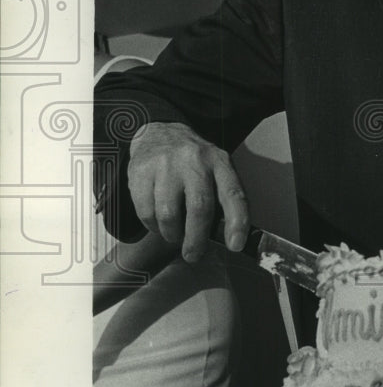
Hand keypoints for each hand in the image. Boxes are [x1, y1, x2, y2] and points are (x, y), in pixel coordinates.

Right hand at [127, 122, 248, 261]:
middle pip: (199, 208)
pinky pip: (146, 211)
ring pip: (169, 214)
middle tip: (193, 254)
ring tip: (174, 234)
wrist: (161, 132)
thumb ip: (223, 199)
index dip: (237, 222)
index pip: (233, 193)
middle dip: (196, 240)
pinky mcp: (141, 171)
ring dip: (172, 233)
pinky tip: (157, 222)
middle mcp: (194, 160)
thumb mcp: (216, 169)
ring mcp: (166, 164)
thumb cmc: (194, 162)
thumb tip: (228, 239)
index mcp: (219, 162)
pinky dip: (152, 225)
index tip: (235, 245)